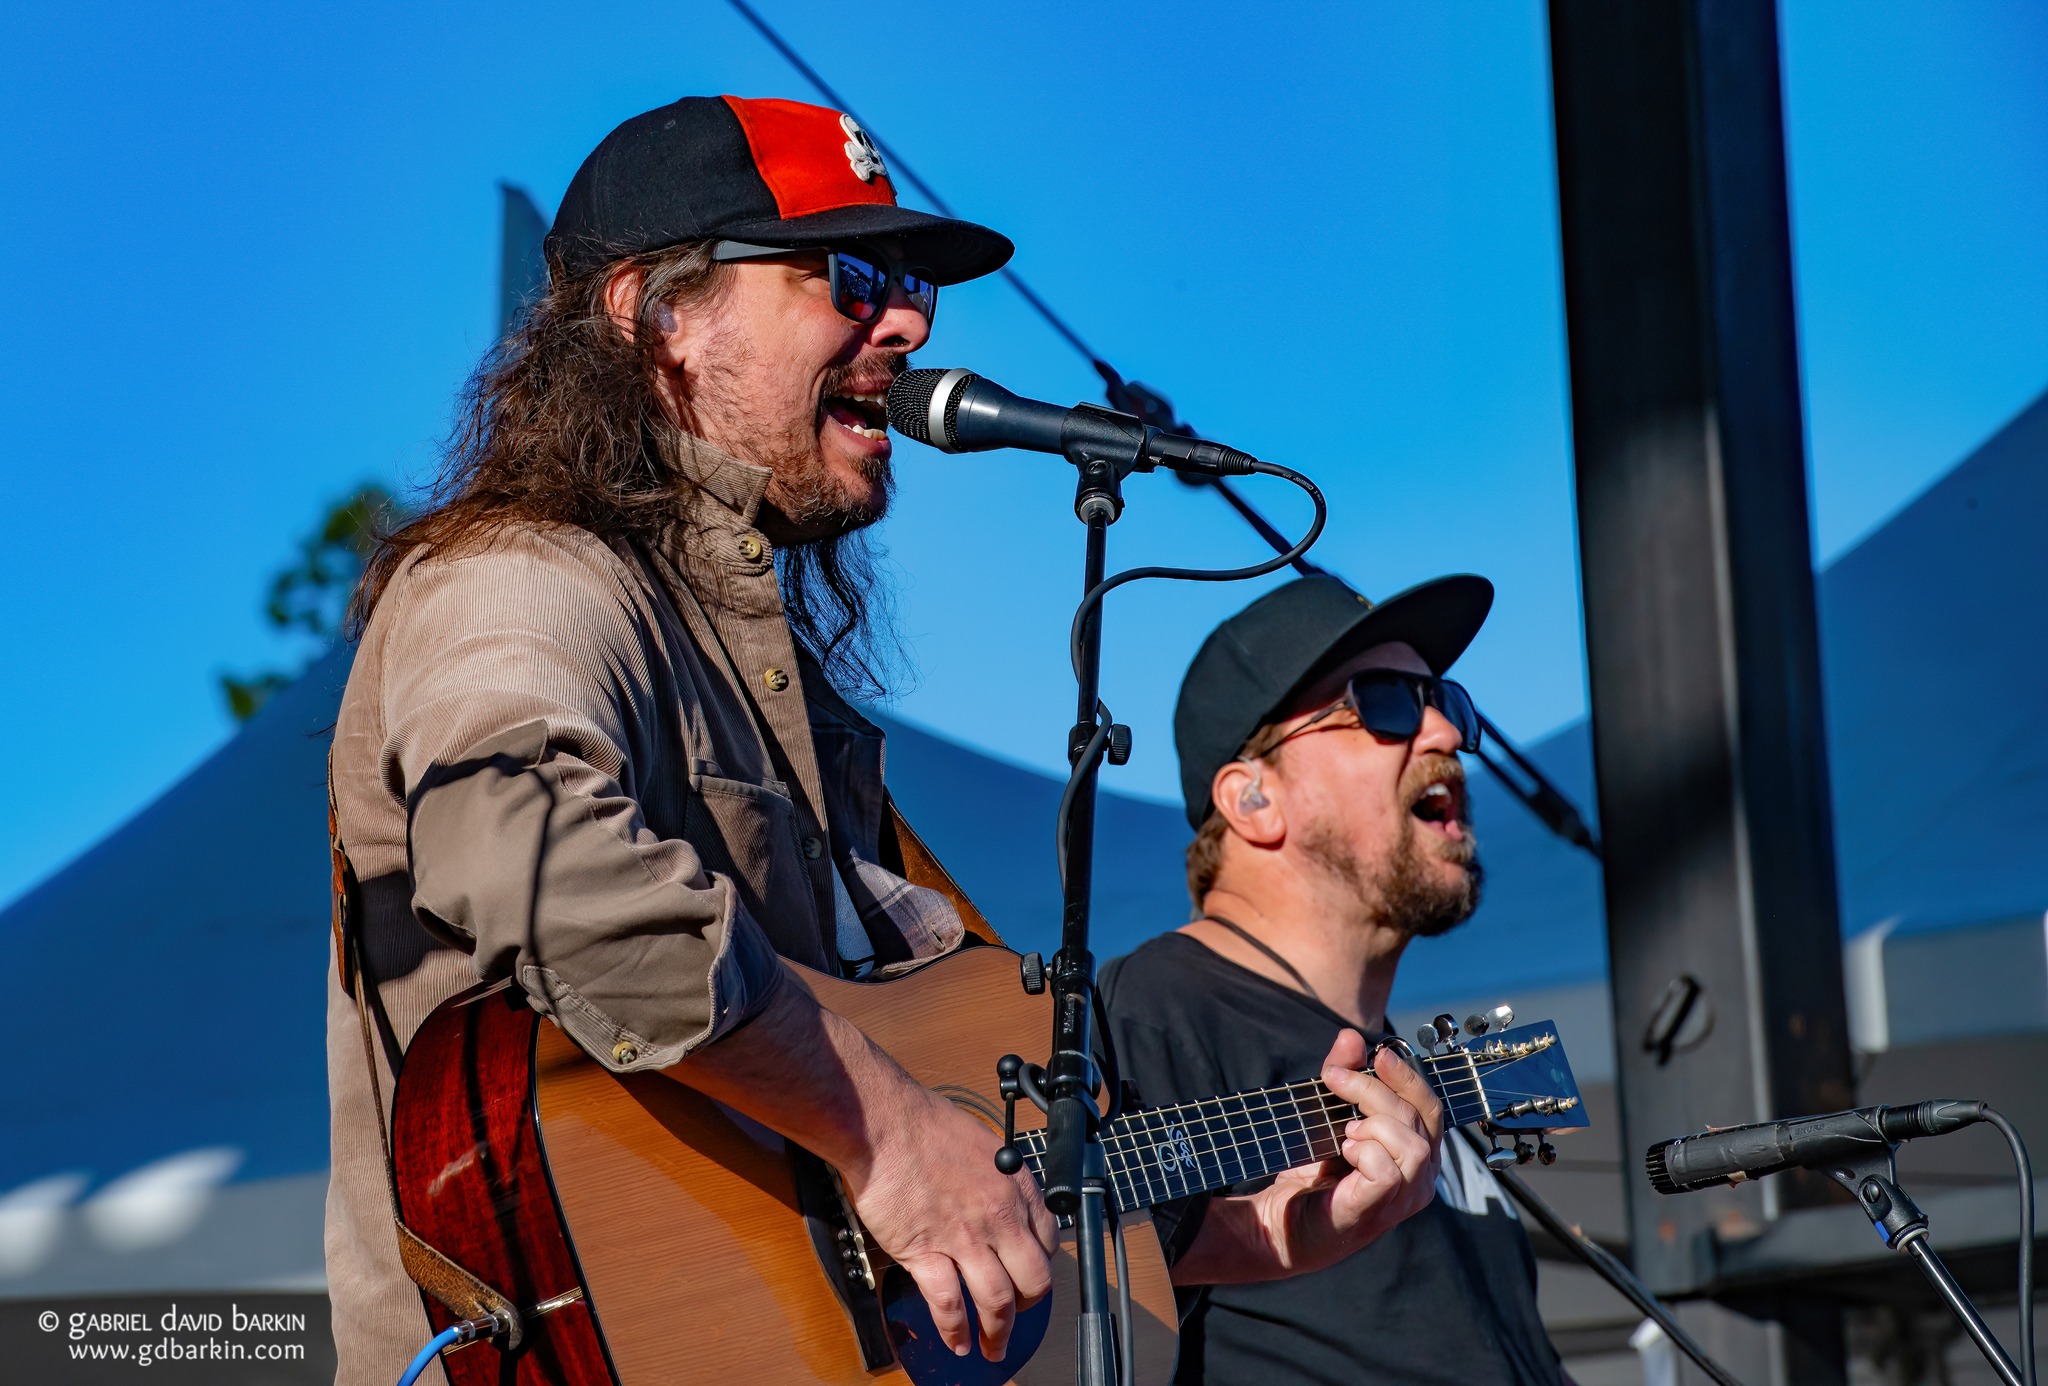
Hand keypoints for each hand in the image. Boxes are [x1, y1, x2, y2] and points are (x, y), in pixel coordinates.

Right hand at [840, 1081, 1057, 1360]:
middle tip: (1017, 1317)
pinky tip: (957, 1341)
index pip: (1047, 1241)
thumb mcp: (982, 1144)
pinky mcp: (927, 1253)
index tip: (1029, 1276)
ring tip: (994, 1348)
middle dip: (1028, 1307)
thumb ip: (995, 1179)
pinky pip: (950, 1304)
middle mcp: (998, 1216)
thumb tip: (996, 1198)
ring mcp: (964, 1238)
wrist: (884, 1125)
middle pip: (1033, 1279)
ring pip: (998, 1301)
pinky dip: (956, 1330)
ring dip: (999, 1333)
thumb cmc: (924, 1125)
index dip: (1039, 1265)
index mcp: (1015, 1186)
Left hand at [1171, 1028, 1442, 1284]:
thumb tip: (1351, 1036)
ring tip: (1343, 1132)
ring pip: (1412, 1144)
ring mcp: (1402, 1199)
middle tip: (1334, 1079)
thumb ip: (1345, 1075)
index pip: (1431, 1107)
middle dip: (1375, 1089)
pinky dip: (1364, 1152)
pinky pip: (1388, 1171)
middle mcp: (1420, 1179)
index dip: (1407, 1076)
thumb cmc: (1313, 1172)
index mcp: (1417, 1155)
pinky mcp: (1376, 1211)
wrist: (1280, 1222)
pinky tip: (1344, 1154)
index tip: (1377, 1054)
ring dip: (1372, 1124)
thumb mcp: (1328, 1114)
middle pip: (1419, 1118)